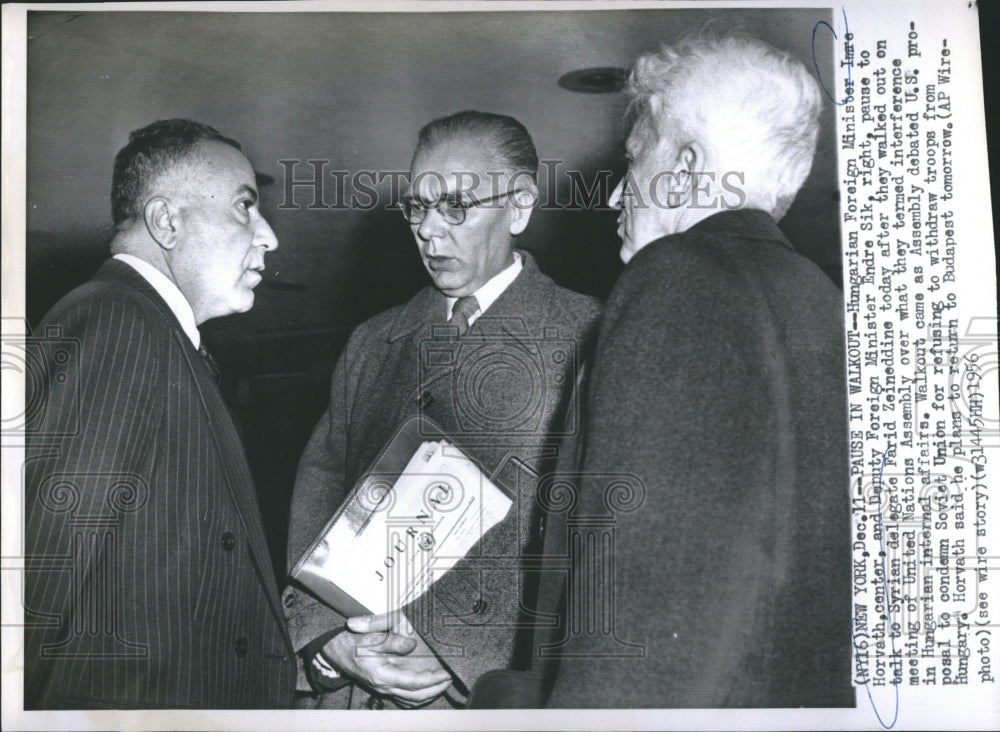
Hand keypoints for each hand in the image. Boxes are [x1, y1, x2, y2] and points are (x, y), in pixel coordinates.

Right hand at [323, 612, 451, 706]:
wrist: (334, 651)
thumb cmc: (352, 641)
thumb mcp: (370, 634)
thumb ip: (392, 640)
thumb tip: (411, 645)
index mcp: (382, 674)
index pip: (413, 682)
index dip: (431, 679)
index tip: (445, 673)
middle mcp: (384, 686)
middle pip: (415, 696)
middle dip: (435, 689)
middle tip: (450, 679)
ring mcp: (383, 689)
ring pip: (411, 700)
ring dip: (429, 694)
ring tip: (443, 684)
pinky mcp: (383, 687)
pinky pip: (404, 698)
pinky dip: (418, 696)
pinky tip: (428, 689)